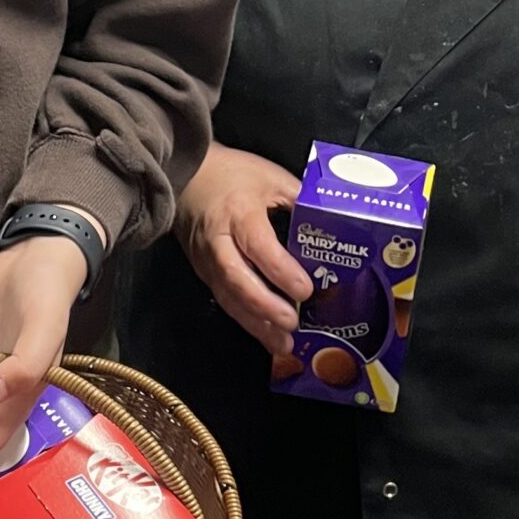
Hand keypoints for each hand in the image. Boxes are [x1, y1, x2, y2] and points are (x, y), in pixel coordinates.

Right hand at [175, 141, 312, 354]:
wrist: (186, 178)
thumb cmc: (233, 175)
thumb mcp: (270, 177)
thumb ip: (298, 199)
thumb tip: (332, 223)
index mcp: (239, 211)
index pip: (258, 245)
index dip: (280, 269)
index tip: (305, 289)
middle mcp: (219, 240)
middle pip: (236, 278)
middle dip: (264, 305)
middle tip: (293, 322)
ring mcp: (207, 259)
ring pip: (228, 296)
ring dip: (255, 323)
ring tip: (282, 343)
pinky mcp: (203, 272)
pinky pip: (224, 299)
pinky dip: (245, 320)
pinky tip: (266, 336)